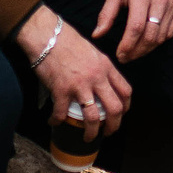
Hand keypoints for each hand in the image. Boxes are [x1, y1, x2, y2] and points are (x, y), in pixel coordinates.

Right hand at [21, 6, 129, 138]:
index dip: (126, 107)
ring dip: (91, 132)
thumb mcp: (93, 51)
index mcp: (106, 67)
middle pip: (115, 109)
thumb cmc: (67, 40)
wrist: (46, 34)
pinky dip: (57, 121)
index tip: (121, 114)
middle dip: (114, 126)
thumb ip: (100, 68)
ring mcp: (79, 85)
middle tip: (108, 133)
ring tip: (87, 137)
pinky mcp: (61, 90)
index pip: (125, 91)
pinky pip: (62, 113)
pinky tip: (54, 122)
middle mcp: (97, 77)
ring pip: (93, 117)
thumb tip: (103, 82)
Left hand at [97, 0, 172, 62]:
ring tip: (135, 52)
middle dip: (136, 52)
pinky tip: (148, 41)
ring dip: (147, 49)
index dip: (127, 46)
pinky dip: (159, 40)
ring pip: (161, 37)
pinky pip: (171, 31)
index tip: (119, 55)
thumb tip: (96, 35)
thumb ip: (107, 14)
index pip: (135, 28)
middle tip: (126, 57)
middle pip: (150, 36)